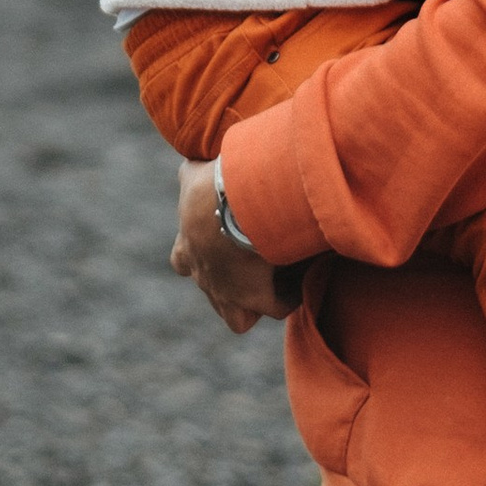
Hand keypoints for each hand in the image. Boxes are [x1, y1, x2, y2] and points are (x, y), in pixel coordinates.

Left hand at [171, 159, 297, 331]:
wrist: (235, 201)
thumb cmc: (213, 185)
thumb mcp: (193, 174)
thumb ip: (190, 176)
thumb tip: (192, 169)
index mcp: (186, 248)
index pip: (183, 263)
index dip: (199, 256)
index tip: (222, 242)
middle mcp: (202, 276)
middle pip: (214, 293)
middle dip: (231, 282)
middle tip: (255, 260)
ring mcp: (226, 292)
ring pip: (237, 316)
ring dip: (255, 299)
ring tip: (278, 276)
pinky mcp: (253, 298)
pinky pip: (275, 308)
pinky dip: (289, 297)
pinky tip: (302, 278)